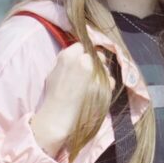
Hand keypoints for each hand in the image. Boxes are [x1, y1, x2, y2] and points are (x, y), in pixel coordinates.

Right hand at [30, 43, 100, 157]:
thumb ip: (67, 60)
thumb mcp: (54, 71)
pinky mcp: (105, 85)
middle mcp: (84, 61)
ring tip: (93, 82)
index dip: (80, 54)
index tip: (79, 61)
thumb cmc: (54, 95)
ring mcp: (96, 73)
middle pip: (95, 54)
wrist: (59, 116)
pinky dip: (107, 83)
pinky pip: (110, 79)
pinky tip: (98, 89)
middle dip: (93, 61)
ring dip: (101, 71)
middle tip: (89, 71)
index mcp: (69, 56)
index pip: (80, 46)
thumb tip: (79, 54)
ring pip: (104, 66)